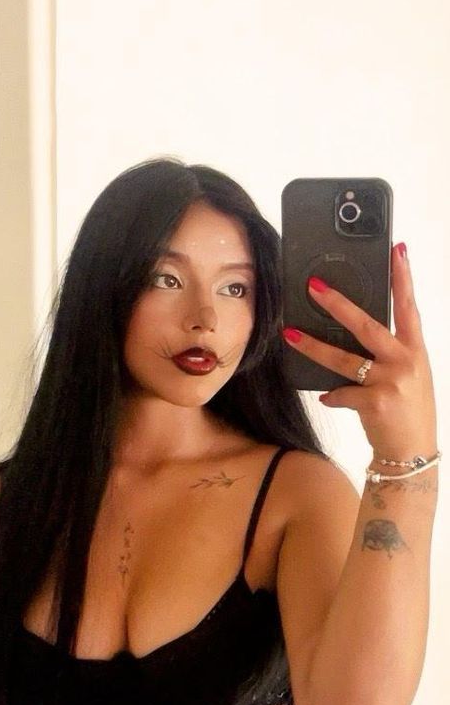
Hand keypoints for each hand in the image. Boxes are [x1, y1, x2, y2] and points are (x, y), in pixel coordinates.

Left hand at [282, 243, 437, 460]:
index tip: (397, 250)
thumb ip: (390, 353)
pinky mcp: (375, 403)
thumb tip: (356, 335)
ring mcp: (390, 381)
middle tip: (314, 286)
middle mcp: (404, 361)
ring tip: (290, 334)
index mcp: (414, 350)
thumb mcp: (410, 376)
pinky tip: (327, 397)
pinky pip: (341, 393)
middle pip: (367, 325)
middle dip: (338, 303)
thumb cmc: (409, 411)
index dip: (404, 278)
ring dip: (313, 346)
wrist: (412, 453)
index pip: (409, 306)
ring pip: (343, 358)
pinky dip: (332, 395)